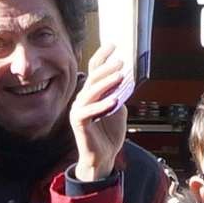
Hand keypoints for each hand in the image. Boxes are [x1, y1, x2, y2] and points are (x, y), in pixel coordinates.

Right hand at [69, 45, 128, 183]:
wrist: (103, 157)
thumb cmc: (109, 134)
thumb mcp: (118, 109)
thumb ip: (119, 94)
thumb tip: (124, 80)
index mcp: (91, 94)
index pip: (94, 70)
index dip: (102, 56)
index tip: (113, 45)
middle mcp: (82, 99)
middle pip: (93, 78)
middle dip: (107, 68)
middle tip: (120, 62)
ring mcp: (79, 110)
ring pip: (91, 92)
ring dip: (106, 83)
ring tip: (119, 76)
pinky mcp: (78, 122)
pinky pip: (89, 111)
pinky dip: (102, 105)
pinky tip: (114, 100)